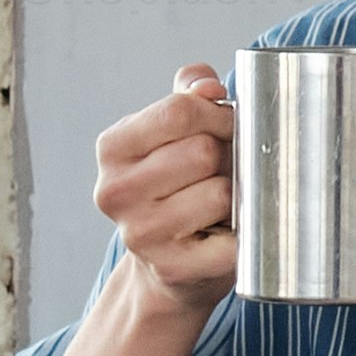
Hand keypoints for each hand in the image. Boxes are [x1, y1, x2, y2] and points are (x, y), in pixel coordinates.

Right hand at [90, 66, 238, 322]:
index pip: (179, 110)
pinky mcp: (173, 269)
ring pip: (220, 193)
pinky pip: (233, 240)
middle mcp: (116, 192)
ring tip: (221, 205)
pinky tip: (225, 235)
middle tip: (224, 172)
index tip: (227, 127)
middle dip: (228, 156)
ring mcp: (141, 234)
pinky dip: (242, 233)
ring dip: (235, 196)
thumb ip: (189, 95)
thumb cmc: (179, 187)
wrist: (169, 266)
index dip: (218, 114)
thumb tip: (206, 86)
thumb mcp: (173, 133)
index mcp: (113, 148)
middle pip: (202, 151)